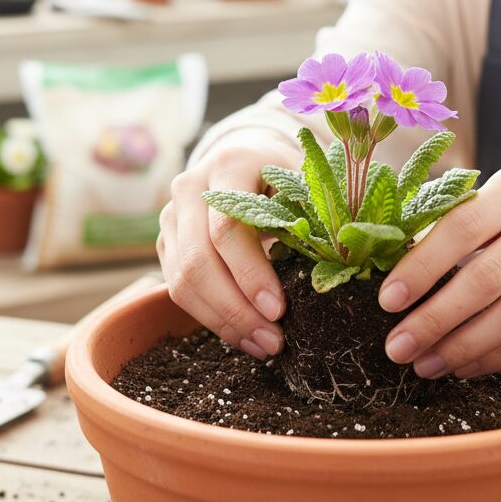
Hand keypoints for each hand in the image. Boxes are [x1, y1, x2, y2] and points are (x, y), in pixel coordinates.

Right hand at [157, 129, 302, 360]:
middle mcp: (189, 188)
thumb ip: (314, 213)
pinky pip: (179, 289)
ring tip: (264, 345)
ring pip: (182, 282)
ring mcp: (171, 216)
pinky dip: (212, 318)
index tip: (278, 309)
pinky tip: (245, 335)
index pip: (227, 228)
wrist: (246, 156)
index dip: (250, 273)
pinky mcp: (167, 242)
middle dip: (236, 309)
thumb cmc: (284, 172)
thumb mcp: (303, 179)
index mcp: (228, 165)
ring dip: (223, 322)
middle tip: (273, 340)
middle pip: (199, 261)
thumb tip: (333, 265)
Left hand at [377, 159, 500, 378]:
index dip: (423, 265)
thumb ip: (471, 217)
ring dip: (463, 347)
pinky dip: (499, 355)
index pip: (465, 226)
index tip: (387, 300)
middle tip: (396, 347)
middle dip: (435, 319)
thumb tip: (402, 265)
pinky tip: (466, 364)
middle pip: (488, 279)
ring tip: (424, 364)